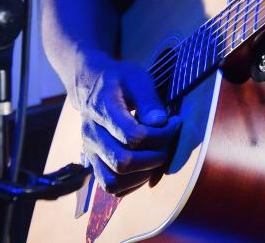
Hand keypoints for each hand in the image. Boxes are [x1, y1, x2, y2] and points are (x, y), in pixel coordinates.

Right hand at [72, 52, 179, 195]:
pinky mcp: (94, 162)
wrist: (90, 86)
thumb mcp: (137, 78)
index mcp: (102, 110)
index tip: (174, 123)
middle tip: (166, 145)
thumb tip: (160, 123)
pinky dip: (132, 184)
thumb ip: (149, 100)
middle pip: (122, 162)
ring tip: (156, 158)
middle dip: (153, 158)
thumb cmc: (118, 80)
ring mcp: (90, 152)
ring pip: (113, 181)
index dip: (160, 135)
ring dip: (142, 175)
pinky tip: (146, 167)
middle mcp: (92, 136)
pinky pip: (111, 186)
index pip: (132, 135)